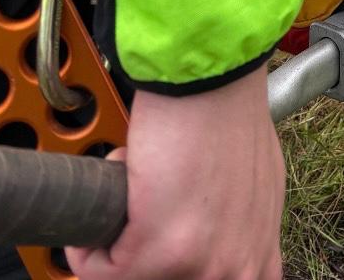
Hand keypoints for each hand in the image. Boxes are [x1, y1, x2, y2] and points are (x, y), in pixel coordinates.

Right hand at [69, 65, 285, 279]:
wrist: (212, 84)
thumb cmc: (230, 117)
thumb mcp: (256, 185)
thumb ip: (240, 224)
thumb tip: (213, 234)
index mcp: (258, 257)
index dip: (187, 268)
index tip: (165, 255)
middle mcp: (233, 270)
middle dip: (143, 255)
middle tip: (137, 227)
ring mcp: (196, 266)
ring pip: (131, 278)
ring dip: (115, 247)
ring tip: (127, 202)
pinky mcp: (155, 252)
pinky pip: (99, 270)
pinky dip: (86, 247)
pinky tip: (99, 208)